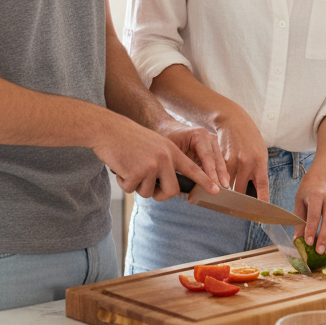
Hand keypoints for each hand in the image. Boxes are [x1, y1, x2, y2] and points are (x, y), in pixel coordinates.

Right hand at [93, 113, 218, 200]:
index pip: (192, 168)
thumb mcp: (153, 145)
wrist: (108, 129)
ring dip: (136, 185)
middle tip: (150, 189)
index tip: (216, 190)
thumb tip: (167, 186)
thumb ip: (164, 162)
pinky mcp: (137, 171)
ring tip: (129, 167)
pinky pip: (131, 189)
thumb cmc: (128, 139)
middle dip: (160, 195)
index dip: (204, 181)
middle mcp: (164, 158)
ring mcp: (151, 165)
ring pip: (147, 192)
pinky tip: (120, 166)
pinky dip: (123, 182)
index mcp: (170, 151)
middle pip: (171, 190)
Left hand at [157, 119, 229, 193]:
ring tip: (224, 189)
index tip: (215, 185)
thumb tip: (186, 186)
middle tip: (222, 190)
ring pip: (220, 162)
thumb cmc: (169, 139)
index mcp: (199, 135)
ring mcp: (213, 143)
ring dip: (222, 176)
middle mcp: (209, 137)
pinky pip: (218, 163)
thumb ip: (181, 164)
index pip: (207, 157)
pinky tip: (221, 184)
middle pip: (217, 160)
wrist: (169, 130)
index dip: (211, 173)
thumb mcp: (172, 151)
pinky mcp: (214, 149)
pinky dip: (219, 174)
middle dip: (220, 176)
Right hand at [215, 106, 270, 200]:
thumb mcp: (260, 152)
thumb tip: (257, 190)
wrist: (234, 121)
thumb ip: (258, 170)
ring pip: (228, 185)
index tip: (261, 213)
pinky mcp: (220, 159)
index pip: (262, 186)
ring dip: (226, 192)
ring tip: (225, 198)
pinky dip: (219, 181)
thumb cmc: (250, 138)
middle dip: (238, 201)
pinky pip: (220, 176)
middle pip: (240, 191)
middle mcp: (247, 162)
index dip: (261, 201)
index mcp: (260, 162)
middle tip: (237, 209)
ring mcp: (232, 161)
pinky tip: (218, 184)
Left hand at [294, 167, 325, 252]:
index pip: (315, 214)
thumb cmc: (307, 193)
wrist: (321, 180)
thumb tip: (297, 240)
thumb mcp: (299, 202)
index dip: (312, 229)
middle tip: (319, 251)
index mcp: (316, 195)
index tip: (308, 243)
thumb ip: (298, 220)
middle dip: (324, 237)